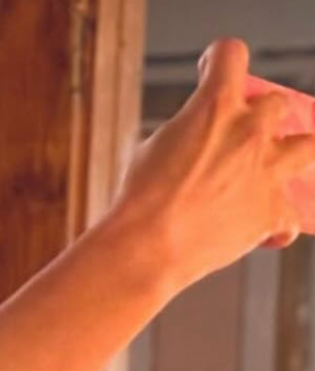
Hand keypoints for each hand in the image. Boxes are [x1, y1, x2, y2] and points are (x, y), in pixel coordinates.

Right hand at [106, 39, 314, 287]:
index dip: (218, 60)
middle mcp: (250, 133)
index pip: (231, 54)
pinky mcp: (273, 212)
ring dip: (288, 154)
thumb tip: (197, 140)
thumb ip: (185, 133)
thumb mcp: (152, 148)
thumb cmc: (141, 199)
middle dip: (258, 115)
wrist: (148, 246)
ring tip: (266, 168)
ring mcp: (267, 172)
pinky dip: (275, 223)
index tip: (211, 70)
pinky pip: (289, 218)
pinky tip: (257, 228)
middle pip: (277, 104)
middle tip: (236, 133)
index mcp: (214, 107)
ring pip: (307, 147)